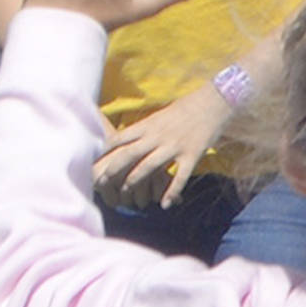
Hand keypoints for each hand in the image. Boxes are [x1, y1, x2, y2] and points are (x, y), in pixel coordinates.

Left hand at [94, 81, 230, 207]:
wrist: (214, 102)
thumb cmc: (187, 107)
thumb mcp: (161, 115)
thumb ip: (145, 128)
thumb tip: (128, 137)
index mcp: (149, 125)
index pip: (120, 138)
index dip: (104, 151)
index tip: (91, 161)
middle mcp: (158, 136)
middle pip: (129, 154)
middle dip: (113, 170)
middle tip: (101, 183)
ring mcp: (175, 146)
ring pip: (150, 167)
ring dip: (136, 182)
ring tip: (128, 196)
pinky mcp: (192, 154)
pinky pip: (179, 177)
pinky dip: (171, 192)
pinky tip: (165, 205)